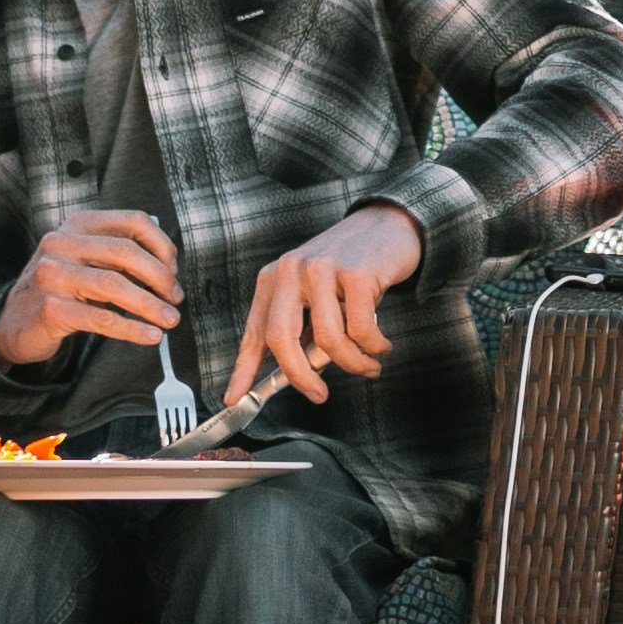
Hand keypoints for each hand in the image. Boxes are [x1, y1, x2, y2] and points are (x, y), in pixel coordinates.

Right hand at [0, 208, 181, 369]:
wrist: (13, 321)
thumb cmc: (61, 289)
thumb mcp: (85, 260)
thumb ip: (119, 257)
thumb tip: (168, 271)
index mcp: (77, 224)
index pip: (132, 222)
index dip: (161, 245)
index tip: (173, 269)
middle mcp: (61, 243)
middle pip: (126, 252)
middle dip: (160, 277)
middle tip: (175, 298)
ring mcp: (52, 275)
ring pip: (116, 286)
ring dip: (151, 305)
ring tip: (170, 319)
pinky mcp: (51, 309)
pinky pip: (102, 319)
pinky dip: (132, 329)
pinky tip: (150, 335)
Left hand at [228, 201, 422, 407]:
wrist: (388, 224)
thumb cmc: (350, 265)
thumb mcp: (313, 292)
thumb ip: (302, 327)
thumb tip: (296, 374)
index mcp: (274, 278)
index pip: (254, 332)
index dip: (242, 370)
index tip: (234, 398)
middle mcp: (291, 270)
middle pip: (282, 339)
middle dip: (300, 377)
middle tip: (318, 394)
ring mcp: (322, 269)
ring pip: (328, 340)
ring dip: (353, 363)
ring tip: (368, 365)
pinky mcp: (356, 273)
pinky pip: (362, 330)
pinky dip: (374, 347)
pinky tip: (381, 345)